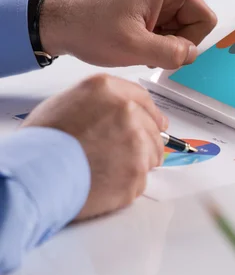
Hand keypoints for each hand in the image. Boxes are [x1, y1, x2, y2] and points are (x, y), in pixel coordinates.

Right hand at [21, 74, 166, 219]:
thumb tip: (124, 112)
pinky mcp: (137, 170)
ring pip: (152, 154)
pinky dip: (128, 184)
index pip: (143, 99)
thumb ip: (101, 104)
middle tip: (123, 155)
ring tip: (107, 170)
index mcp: (108, 90)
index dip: (151, 114)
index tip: (158, 123)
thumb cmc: (43, 143)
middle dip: (144, 143)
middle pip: (152, 128)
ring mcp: (136, 141)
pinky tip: (106, 182)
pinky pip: (141, 179)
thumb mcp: (67, 103)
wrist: (36, 175)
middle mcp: (127, 111)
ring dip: (137, 163)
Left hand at [39, 0, 234, 68]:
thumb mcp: (132, 45)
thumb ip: (172, 53)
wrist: (58, 22)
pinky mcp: (155, 12)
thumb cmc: (88, 23)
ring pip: (191, 30)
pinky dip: (165, 44)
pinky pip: (177, 32)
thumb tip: (191, 54)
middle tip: (155, 46)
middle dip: (186, 39)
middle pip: (203, 18)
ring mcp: (162, 0)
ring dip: (173, 44)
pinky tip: (142, 45)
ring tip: (143, 45)